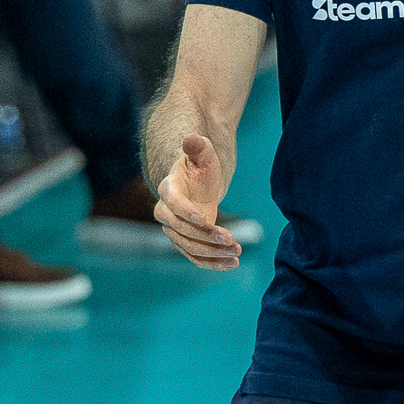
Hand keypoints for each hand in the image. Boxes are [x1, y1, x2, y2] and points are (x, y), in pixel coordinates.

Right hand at [156, 133, 239, 268]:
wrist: (199, 184)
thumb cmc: (200, 166)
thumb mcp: (203, 153)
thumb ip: (197, 146)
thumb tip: (191, 138)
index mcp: (169, 188)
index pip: (173, 202)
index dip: (186, 211)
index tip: (204, 219)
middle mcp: (166, 212)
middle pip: (180, 229)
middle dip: (206, 236)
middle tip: (231, 239)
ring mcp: (174, 229)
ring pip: (189, 246)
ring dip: (213, 253)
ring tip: (237, 252)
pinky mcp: (185, 242)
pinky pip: (195, 257)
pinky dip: (212, 263)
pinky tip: (232, 264)